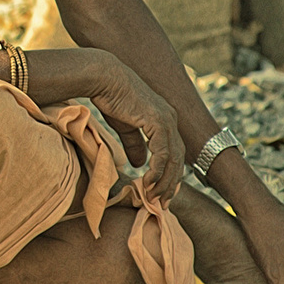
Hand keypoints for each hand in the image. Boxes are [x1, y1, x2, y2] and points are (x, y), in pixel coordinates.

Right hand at [87, 54, 185, 206]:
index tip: (161, 193)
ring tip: (154, 197)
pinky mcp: (158, 121)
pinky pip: (162, 153)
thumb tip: (139, 163)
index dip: (169, 174)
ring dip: (164, 181)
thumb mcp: (125, 126)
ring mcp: (166, 120)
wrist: (104, 79)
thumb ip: (135, 143)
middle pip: (178, 159)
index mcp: (164, 119)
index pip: (174, 153)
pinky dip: (157, 171)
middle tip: (161, 203)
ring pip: (173, 159)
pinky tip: (147, 182)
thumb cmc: (112, 98)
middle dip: (170, 183)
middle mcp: (170, 119)